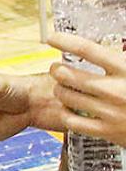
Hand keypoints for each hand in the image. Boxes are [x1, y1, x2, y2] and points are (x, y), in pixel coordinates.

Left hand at [48, 32, 125, 146]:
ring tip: (63, 88)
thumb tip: (104, 48)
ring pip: (66, 96)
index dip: (65, 41)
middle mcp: (116, 90)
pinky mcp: (109, 132)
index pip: (87, 49)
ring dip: (59, 90)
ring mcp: (111, 112)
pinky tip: (70, 108)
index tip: (52, 38)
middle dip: (56, 69)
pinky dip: (66, 113)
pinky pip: (72, 121)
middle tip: (57, 68)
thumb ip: (119, 58)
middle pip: (68, 74)